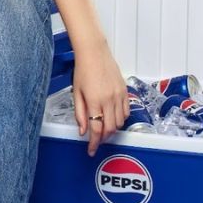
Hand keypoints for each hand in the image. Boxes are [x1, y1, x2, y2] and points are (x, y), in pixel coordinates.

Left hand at [72, 38, 128, 156]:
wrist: (94, 52)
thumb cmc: (83, 70)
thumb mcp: (76, 93)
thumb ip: (80, 114)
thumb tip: (82, 131)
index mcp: (94, 101)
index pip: (96, 129)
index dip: (94, 143)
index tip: (91, 150)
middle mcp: (109, 99)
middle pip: (110, 129)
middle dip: (103, 139)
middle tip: (96, 141)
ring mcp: (118, 95)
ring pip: (119, 122)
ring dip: (111, 130)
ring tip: (103, 129)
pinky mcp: (125, 91)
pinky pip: (126, 112)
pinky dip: (120, 120)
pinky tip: (112, 118)